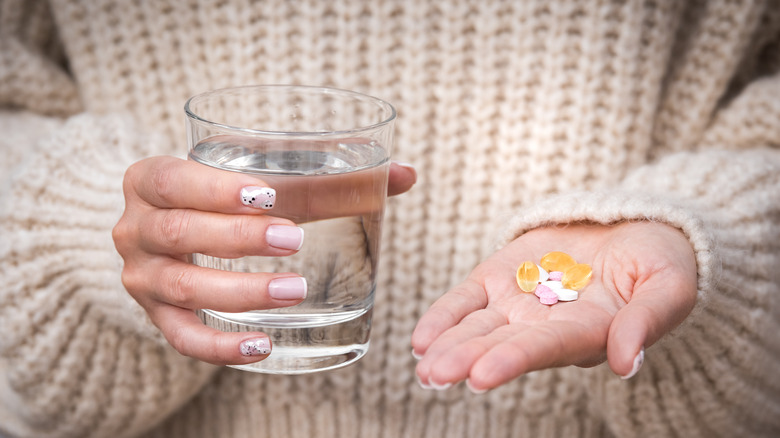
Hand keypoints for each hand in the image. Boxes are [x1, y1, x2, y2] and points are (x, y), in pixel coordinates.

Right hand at [113, 156, 414, 365]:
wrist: (166, 227)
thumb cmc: (222, 195)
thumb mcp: (258, 175)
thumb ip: (328, 174)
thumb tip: (406, 175)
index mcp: (151, 180)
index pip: (171, 179)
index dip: (214, 188)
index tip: (267, 195)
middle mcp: (133, 227)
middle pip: (178, 233)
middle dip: (237, 238)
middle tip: (296, 239)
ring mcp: (141, 276)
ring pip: (182, 287)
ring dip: (239, 291)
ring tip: (295, 290)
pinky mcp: (156, 317)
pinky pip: (182, 339)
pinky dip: (221, 346)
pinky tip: (263, 346)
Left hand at [411, 222, 696, 391]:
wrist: (633, 228)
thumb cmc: (659, 263)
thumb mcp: (669, 287)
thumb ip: (647, 321)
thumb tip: (627, 364)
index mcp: (585, 333)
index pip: (543, 349)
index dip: (511, 360)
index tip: (480, 376)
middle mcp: (544, 327)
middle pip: (500, 345)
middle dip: (466, 360)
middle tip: (434, 376)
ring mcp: (518, 303)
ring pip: (476, 328)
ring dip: (448, 345)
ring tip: (422, 362)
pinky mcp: (499, 277)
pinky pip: (465, 300)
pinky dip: (443, 317)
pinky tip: (421, 338)